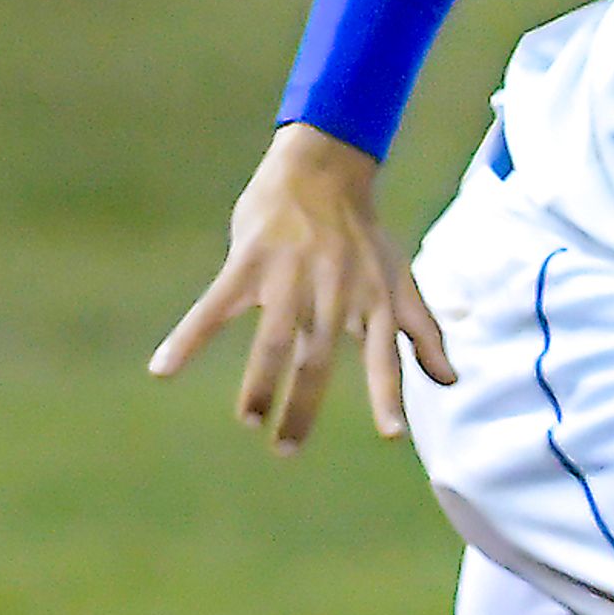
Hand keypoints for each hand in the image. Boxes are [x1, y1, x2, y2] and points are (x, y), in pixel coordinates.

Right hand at [148, 124, 457, 450]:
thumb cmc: (363, 233)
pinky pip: (214, 306)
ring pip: (271, 340)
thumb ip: (422, 331)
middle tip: (286, 449)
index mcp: (371, 298)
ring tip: (250, 419)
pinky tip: (163, 368)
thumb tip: (450, 381)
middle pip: (316, 359)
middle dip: (302, 407)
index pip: (383, 355)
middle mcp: (332, 289)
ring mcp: (288, 274)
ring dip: (259, 385)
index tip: (392, 436)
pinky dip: (188, 338)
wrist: (323, 166)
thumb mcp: (400, 278)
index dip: (388, 394)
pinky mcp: (248, 260)